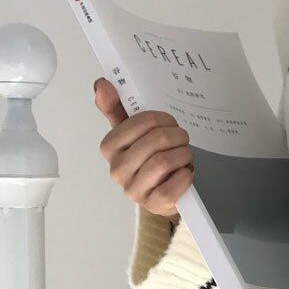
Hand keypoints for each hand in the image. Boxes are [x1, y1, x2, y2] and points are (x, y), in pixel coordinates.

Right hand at [94, 77, 190, 221]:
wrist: (162, 192)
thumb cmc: (147, 157)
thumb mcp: (131, 132)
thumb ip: (115, 107)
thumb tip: (102, 84)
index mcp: (109, 147)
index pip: (142, 122)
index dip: (163, 119)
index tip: (170, 123)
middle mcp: (117, 170)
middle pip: (157, 140)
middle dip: (177, 136)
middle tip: (183, 138)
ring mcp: (134, 190)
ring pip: (165, 161)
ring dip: (183, 154)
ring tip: (185, 155)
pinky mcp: (153, 204)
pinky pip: (173, 186)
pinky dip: (185, 175)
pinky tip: (185, 172)